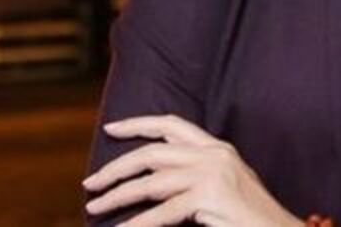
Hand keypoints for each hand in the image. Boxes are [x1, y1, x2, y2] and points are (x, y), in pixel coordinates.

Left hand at [82, 114, 301, 226]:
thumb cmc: (249, 218)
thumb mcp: (222, 187)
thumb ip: (192, 177)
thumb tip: (150, 182)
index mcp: (217, 147)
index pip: (171, 124)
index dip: (138, 124)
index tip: (111, 128)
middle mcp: (214, 154)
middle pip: (152, 152)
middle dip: (116, 167)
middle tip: (91, 184)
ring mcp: (212, 173)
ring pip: (150, 182)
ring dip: (116, 197)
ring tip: (94, 208)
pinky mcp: (208, 197)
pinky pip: (161, 213)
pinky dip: (136, 225)